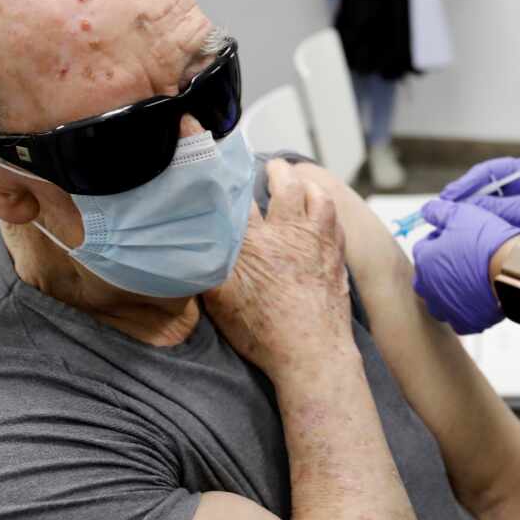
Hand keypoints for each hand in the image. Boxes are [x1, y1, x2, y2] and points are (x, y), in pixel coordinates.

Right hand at [203, 160, 352, 377]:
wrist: (311, 352)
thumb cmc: (262, 330)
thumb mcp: (218, 300)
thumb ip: (202, 267)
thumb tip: (182, 248)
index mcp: (255, 241)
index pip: (240, 199)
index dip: (231, 181)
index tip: (225, 169)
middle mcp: (289, 233)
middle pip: (286, 185)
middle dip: (278, 171)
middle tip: (273, 167)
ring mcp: (318, 241)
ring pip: (318, 196)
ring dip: (309, 185)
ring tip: (301, 182)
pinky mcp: (336, 255)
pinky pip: (335, 220)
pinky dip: (327, 210)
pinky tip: (322, 214)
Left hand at [412, 199, 519, 334]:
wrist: (515, 270)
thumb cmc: (489, 242)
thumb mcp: (461, 213)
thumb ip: (439, 211)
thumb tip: (428, 210)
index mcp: (424, 260)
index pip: (426, 246)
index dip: (444, 239)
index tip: (461, 237)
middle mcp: (428, 288)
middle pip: (430, 275)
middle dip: (443, 267)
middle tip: (468, 258)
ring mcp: (446, 308)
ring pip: (442, 298)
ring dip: (453, 289)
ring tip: (475, 278)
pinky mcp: (465, 323)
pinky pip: (461, 316)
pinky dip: (468, 307)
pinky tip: (482, 295)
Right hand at [440, 157, 519, 252]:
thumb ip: (497, 208)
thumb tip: (464, 209)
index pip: (486, 172)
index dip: (465, 184)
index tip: (449, 197)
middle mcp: (517, 183)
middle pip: (481, 187)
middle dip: (462, 200)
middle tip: (442, 210)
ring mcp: (515, 202)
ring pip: (484, 205)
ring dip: (468, 214)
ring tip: (450, 223)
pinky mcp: (515, 220)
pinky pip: (491, 220)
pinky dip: (479, 226)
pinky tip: (466, 234)